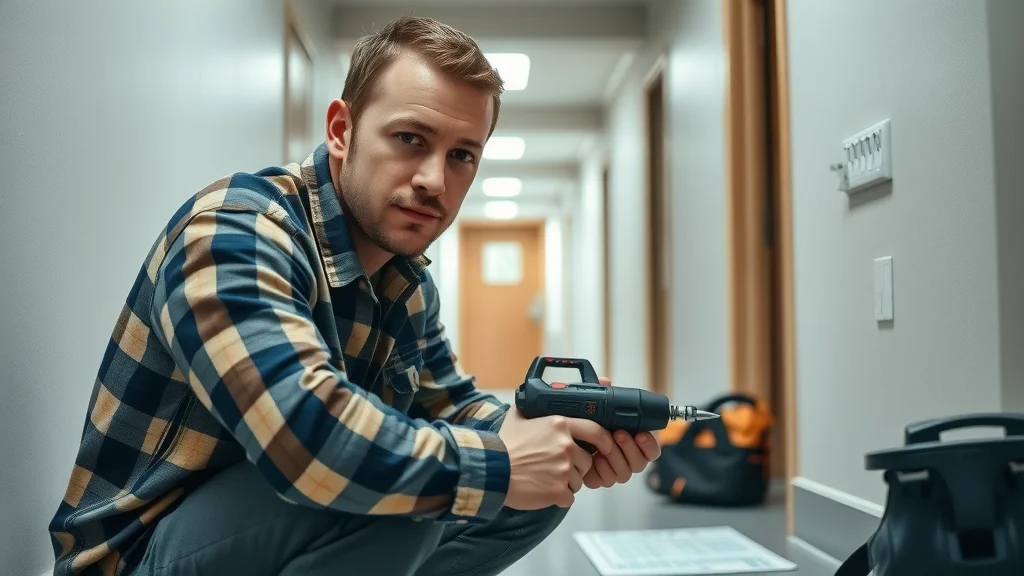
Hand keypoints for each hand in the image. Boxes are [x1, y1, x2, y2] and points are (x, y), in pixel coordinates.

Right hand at [498, 404, 615, 509]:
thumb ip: (528, 408)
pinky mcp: (558, 491)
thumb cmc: (503, 446)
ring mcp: (564, 469)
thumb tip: (528, 399)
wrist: (492, 471)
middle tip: (556, 467)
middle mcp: (566, 446)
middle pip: (587, 460)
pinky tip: (543, 490)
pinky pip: (569, 497)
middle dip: (576, 466)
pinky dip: (559, 497)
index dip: (604, 440)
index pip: (595, 430)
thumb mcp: (516, 418)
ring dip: (566, 482)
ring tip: (545, 479)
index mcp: (559, 425)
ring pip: (578, 480)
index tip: (606, 446)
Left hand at [582, 377, 661, 488]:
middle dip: (630, 448)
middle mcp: (626, 459)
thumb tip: (605, 382)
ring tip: (606, 443)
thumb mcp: (594, 408)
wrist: (564, 441)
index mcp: (632, 443)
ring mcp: (613, 471)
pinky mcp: (599, 479)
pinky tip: (595, 458)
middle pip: (640, 463)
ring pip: (625, 472)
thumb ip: (602, 395)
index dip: (650, 444)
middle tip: (620, 433)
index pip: (651, 451)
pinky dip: (602, 469)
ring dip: (616, 457)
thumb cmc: (585, 425)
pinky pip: (606, 479)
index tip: (642, 433)